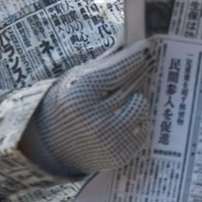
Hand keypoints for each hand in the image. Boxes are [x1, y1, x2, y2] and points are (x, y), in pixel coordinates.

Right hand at [21, 47, 150, 175]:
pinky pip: (142, 130)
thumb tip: (127, 44)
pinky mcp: (119, 156)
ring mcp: (107, 142)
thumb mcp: (74, 82)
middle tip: (149, 60)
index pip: (114, 72)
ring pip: (139, 108)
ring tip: (131, 95)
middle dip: (140, 72)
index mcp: (77, 99)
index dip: (132, 58)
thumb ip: (101, 65)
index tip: (146, 47)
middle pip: (128, 88)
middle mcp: (93, 122)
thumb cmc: (66, 106)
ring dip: (138, 98)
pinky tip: (129, 115)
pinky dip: (138, 120)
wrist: (51, 146)